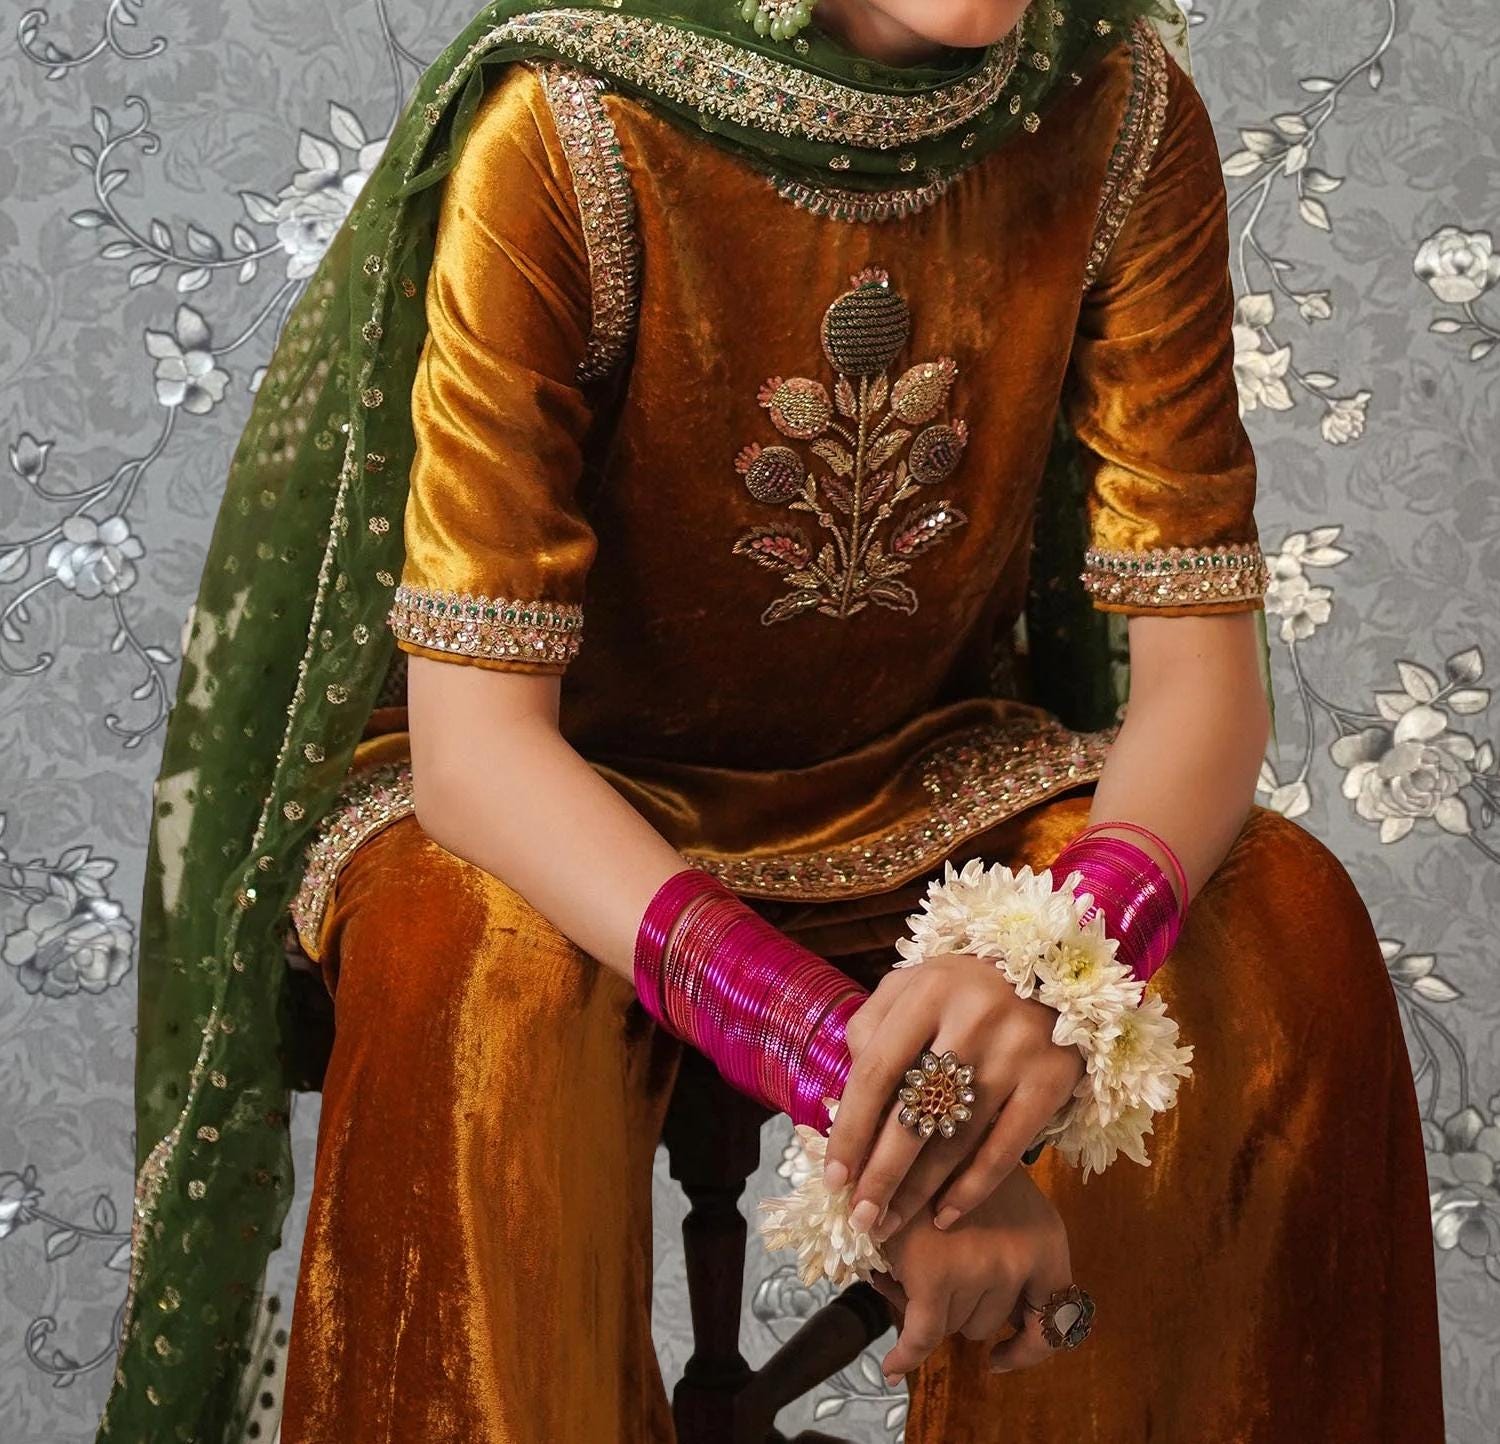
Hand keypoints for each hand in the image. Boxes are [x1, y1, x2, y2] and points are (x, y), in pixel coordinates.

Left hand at [824, 954, 1083, 1242]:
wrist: (1053, 968)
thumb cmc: (964, 985)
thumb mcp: (914, 983)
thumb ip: (873, 1024)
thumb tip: (847, 1091)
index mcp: (928, 990)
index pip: (876, 1071)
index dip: (851, 1130)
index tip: (834, 1177)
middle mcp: (974, 1018)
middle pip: (914, 1112)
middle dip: (880, 1175)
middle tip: (860, 1219)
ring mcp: (1018, 1051)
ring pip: (957, 1139)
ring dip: (919, 1192)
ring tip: (890, 1225)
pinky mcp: (1053, 1080)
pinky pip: (1005, 1149)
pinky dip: (972, 1189)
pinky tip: (944, 1216)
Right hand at [870, 1159, 1072, 1381]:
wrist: (911, 1127)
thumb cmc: (952, 1158)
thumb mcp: (1001, 1197)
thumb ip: (1011, 1251)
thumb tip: (1004, 1323)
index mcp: (1048, 1239)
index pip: (1057, 1319)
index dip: (1029, 1347)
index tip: (1002, 1358)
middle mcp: (1023, 1258)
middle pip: (989, 1323)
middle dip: (960, 1307)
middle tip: (934, 1271)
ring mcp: (981, 1268)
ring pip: (953, 1325)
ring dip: (930, 1307)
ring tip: (910, 1263)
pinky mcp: (936, 1276)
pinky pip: (922, 1336)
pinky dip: (908, 1354)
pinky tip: (894, 1364)